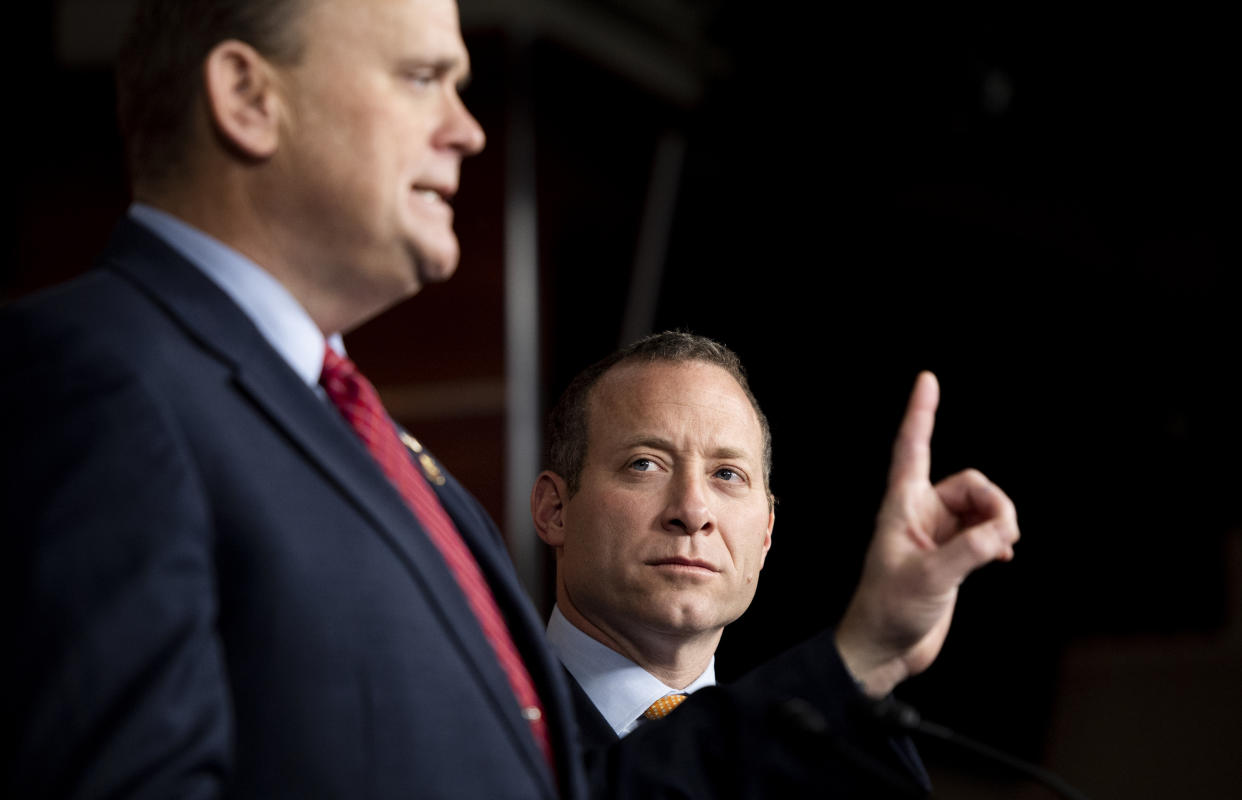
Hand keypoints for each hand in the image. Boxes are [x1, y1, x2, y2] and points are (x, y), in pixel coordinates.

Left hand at [835, 371, 1018, 696]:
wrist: (883, 650)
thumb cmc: (888, 611)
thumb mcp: (930, 578)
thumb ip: (969, 551)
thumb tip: (1004, 530)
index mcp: (902, 506)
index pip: (912, 448)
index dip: (921, 413)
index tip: (927, 379)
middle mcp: (920, 514)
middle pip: (971, 484)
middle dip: (994, 503)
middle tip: (1003, 536)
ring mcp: (938, 535)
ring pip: (982, 508)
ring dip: (999, 522)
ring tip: (1001, 550)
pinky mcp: (953, 557)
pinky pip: (986, 532)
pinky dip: (999, 538)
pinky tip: (1003, 555)